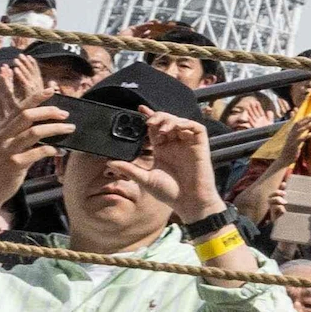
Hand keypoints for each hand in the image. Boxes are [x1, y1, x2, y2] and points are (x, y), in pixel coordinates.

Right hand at [0, 97, 68, 236]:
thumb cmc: (2, 166)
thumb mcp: (7, 146)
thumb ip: (21, 134)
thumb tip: (47, 122)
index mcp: (2, 130)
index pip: (20, 108)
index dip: (36, 97)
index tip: (52, 90)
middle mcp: (3, 137)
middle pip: (27, 116)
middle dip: (49, 111)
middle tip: (66, 114)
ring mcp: (7, 150)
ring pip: (34, 132)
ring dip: (56, 129)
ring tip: (70, 128)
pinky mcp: (14, 164)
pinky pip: (38, 153)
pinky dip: (52, 150)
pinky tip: (60, 151)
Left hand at [138, 109, 224, 227]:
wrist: (189, 201)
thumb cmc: (169, 192)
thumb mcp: (145, 179)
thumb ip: (129, 169)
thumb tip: (109, 162)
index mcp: (162, 150)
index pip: (155, 129)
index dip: (149, 117)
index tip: (140, 109)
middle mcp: (175, 144)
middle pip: (168, 121)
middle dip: (159, 117)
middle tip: (150, 121)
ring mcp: (188, 144)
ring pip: (181, 121)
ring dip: (170, 120)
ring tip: (161, 129)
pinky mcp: (201, 145)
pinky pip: (196, 127)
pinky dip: (186, 124)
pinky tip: (176, 129)